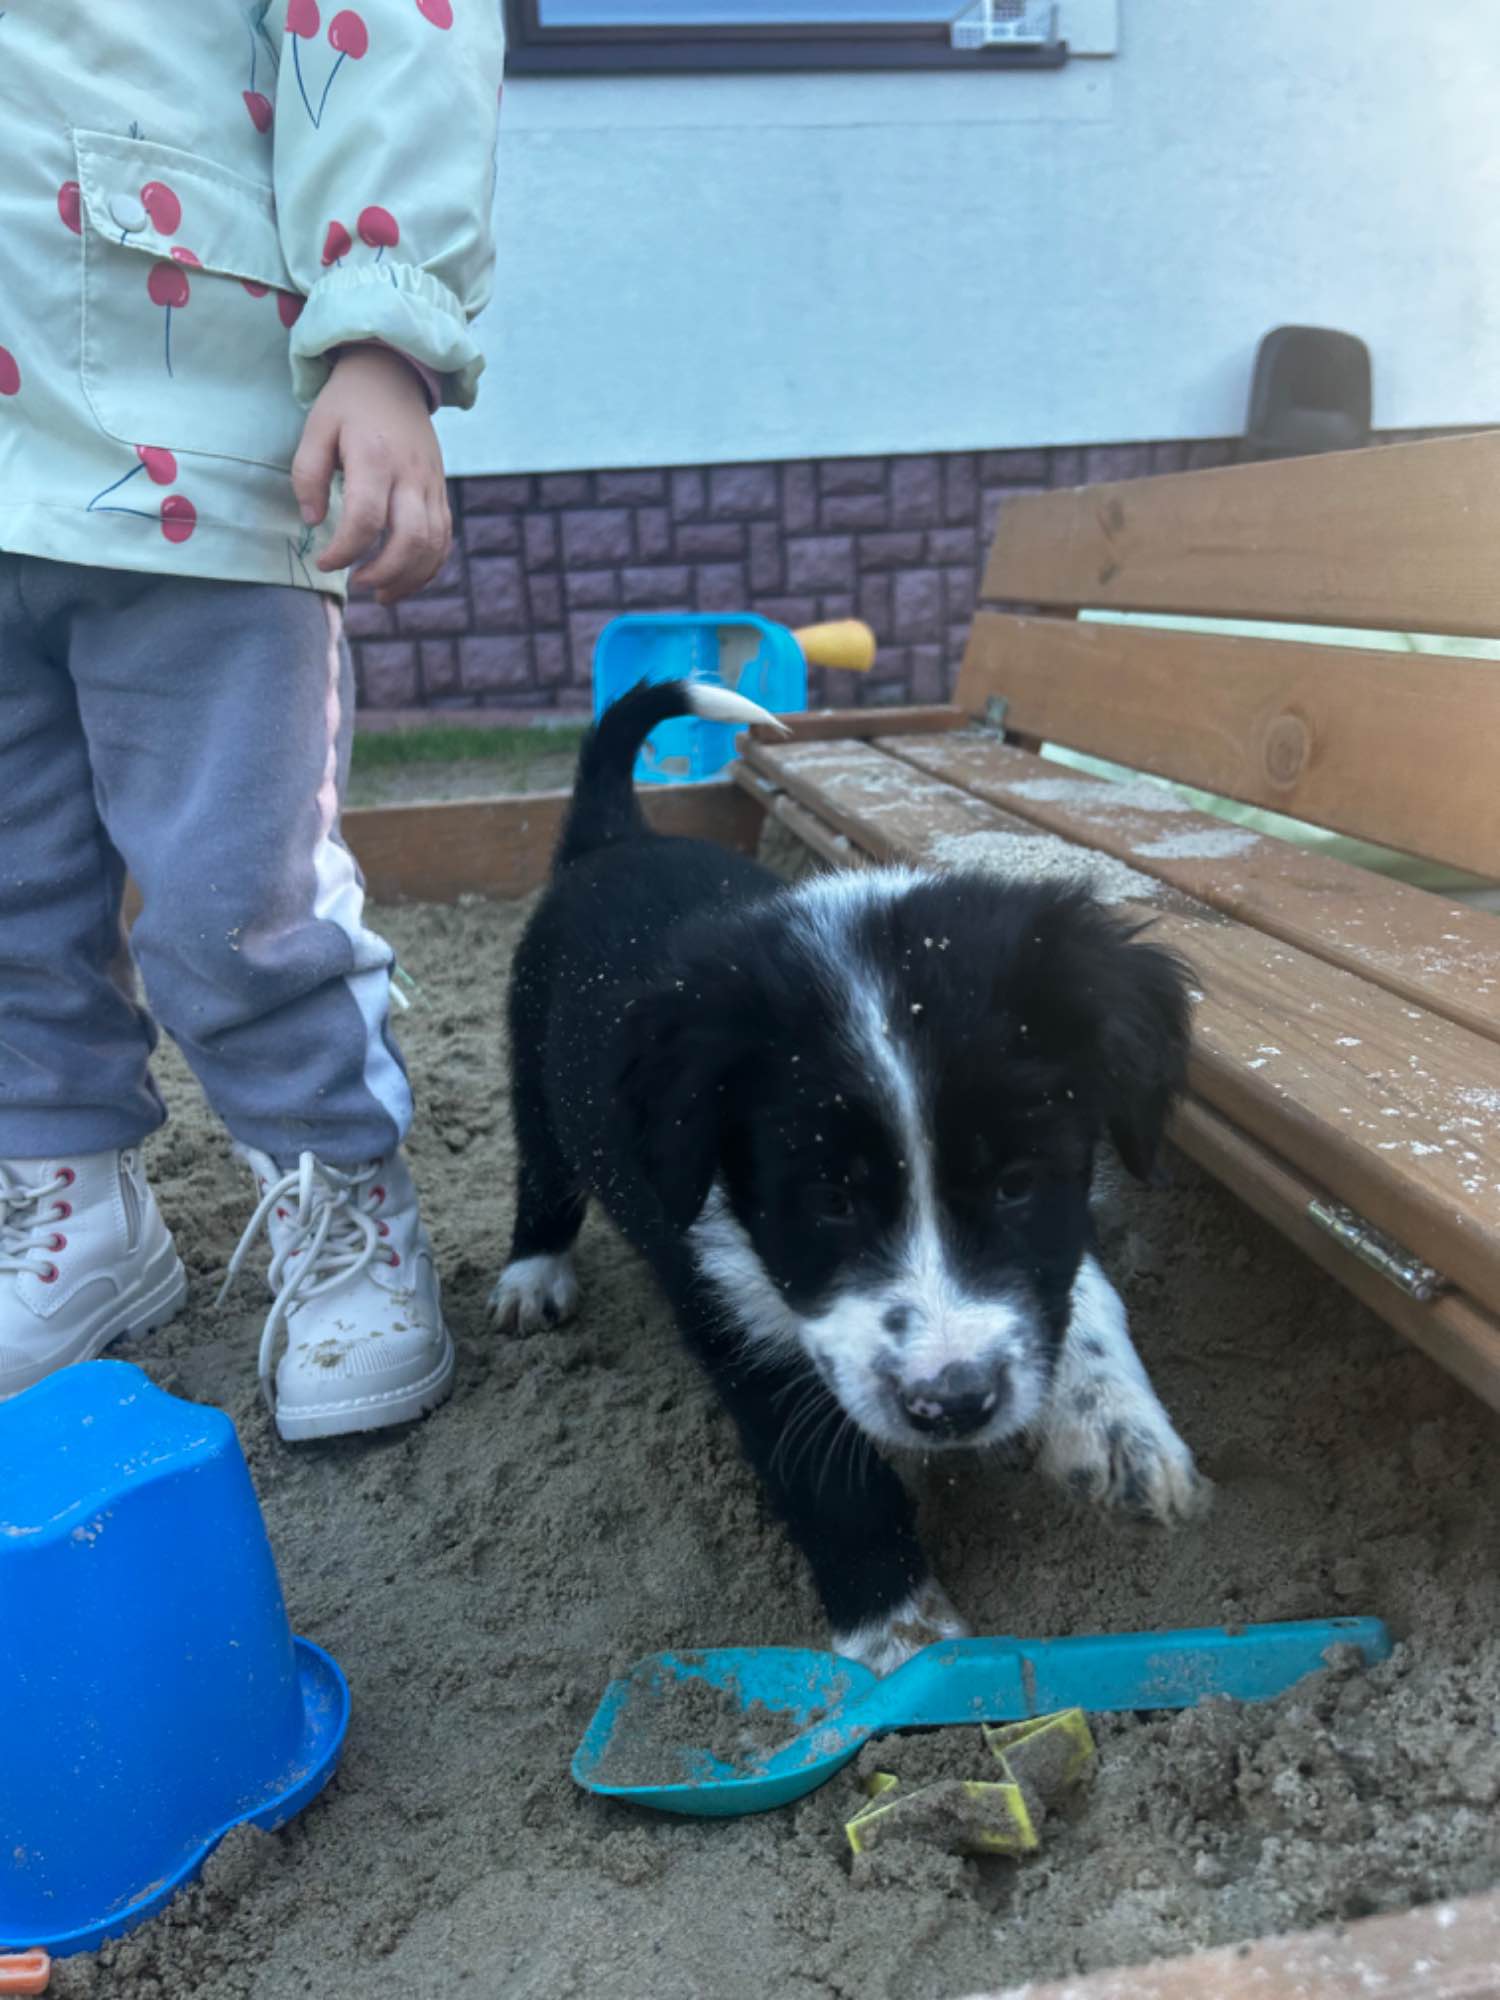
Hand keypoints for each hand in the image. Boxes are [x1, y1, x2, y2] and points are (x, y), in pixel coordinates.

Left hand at [293, 348, 451, 603]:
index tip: (324, 561)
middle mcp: (410, 474)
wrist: (393, 374)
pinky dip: (428, 568)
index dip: (344, 551)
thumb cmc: (347, 404)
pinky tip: (403, 580)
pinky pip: (444, 540)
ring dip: (407, 578)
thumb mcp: (316, 427)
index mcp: (375, 457)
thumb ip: (307, 474)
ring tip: (379, 592)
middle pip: (410, 540)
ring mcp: (431, 485)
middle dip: (382, 573)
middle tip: (354, 581)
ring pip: (433, 546)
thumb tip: (313, 522)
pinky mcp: (440, 492)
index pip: (366, 519)